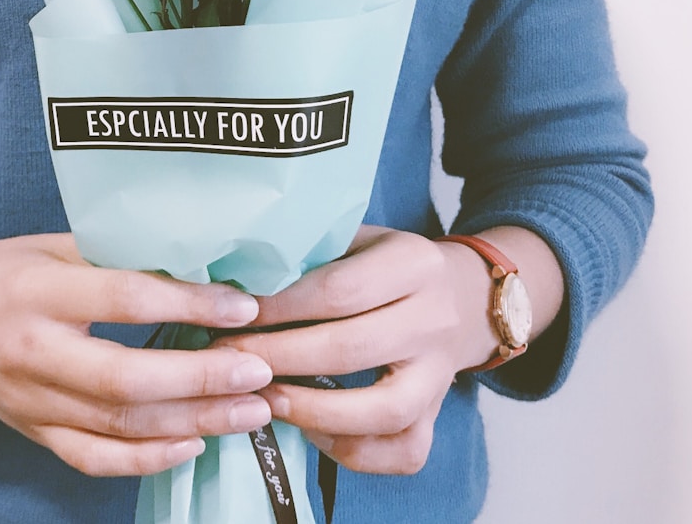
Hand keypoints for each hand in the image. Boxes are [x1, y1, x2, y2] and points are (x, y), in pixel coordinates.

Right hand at [0, 235, 276, 477]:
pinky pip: (94, 459)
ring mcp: (30, 401)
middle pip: (124, 378)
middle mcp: (32, 350)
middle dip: (200, 379)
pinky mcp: (34, 432)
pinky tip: (194, 445)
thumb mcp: (54, 243)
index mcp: (37, 289)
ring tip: (251, 411)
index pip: (122, 298)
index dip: (187, 304)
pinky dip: (147, 460)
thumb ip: (118, 253)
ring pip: (118, 425)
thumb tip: (206, 258)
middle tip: (259, 371)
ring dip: (193, 422)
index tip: (243, 306)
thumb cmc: (6, 270)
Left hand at [209, 225, 501, 474]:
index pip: (339, 290)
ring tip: (264, 400)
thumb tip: (234, 287)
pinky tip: (311, 431)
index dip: (280, 308)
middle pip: (351, 349)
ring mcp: (441, 374)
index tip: (234, 316)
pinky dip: (354, 451)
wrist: (463, 297)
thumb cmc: (385, 266)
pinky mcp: (438, 416)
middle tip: (228, 361)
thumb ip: (310, 256)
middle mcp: (434, 320)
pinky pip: (403, 451)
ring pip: (385, 411)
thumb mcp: (356, 240)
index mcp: (413, 263)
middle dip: (279, 359)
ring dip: (313, 412)